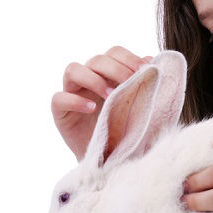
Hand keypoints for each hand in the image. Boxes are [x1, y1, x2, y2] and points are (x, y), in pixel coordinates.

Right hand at [51, 46, 152, 160]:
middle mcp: (88, 78)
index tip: (146, 70)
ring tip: (110, 95)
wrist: (110, 159)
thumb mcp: (137, 106)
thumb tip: (153, 59)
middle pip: (96, 59)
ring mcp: (72, 93)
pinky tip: (91, 108)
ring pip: (73, 70)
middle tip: (130, 82)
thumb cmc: (125, 130)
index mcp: (108, 74)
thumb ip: (142, 83)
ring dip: (93, 79)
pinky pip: (59, 98)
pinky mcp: (60, 112)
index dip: (129, 58)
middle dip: (116, 68)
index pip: (114, 53)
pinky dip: (75, 100)